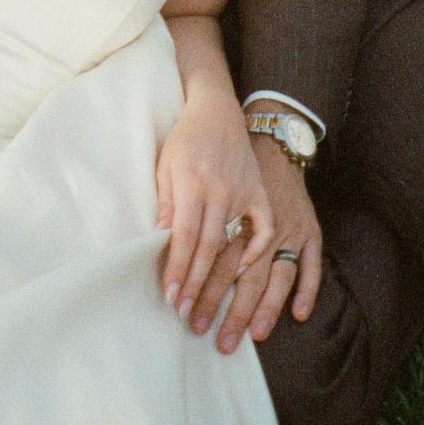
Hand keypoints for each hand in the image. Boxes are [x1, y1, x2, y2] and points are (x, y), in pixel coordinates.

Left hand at [156, 96, 273, 327]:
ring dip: (222, 279)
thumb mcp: (166, 166)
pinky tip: (247, 270)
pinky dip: (257, 249)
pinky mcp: (259, 192)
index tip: (171, 295)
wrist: (216, 111)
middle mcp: (220, 190)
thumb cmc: (184, 141)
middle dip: (196, 283)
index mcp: (193, 184)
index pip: (184, 236)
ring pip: (233, 244)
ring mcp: (243, 192)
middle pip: (208, 246)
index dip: (178, 268)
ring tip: (211, 306)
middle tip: (185, 313)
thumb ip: (166, 204)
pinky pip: (264, 226)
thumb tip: (160, 240)